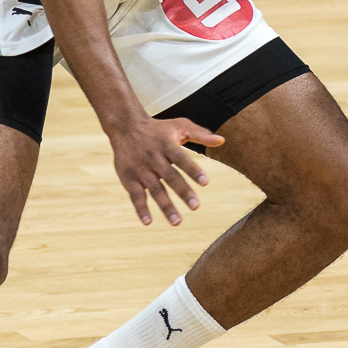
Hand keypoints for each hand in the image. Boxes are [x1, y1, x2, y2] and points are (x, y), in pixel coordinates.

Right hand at [108, 116, 223, 225]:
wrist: (125, 126)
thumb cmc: (158, 128)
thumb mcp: (179, 126)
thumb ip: (200, 134)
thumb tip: (222, 140)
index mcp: (168, 145)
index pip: (182, 159)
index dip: (193, 170)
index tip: (205, 182)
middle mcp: (154, 158)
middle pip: (170, 177)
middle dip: (183, 192)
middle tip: (195, 206)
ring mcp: (141, 169)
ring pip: (155, 190)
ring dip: (165, 206)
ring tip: (177, 222)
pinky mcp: (128, 178)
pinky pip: (135, 195)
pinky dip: (141, 209)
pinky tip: (148, 222)